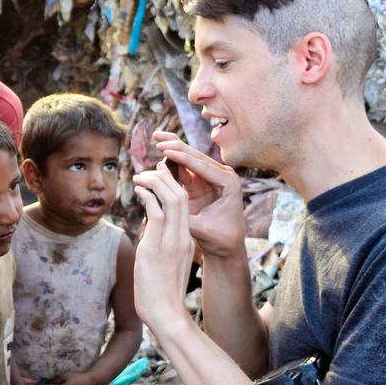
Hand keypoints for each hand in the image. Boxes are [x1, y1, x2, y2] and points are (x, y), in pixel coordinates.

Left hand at [132, 165, 196, 335]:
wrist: (167, 316)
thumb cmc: (161, 293)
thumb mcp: (164, 262)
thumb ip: (160, 242)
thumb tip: (149, 227)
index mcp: (185, 241)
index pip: (184, 204)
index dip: (173, 185)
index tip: (160, 176)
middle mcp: (181, 237)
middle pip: (182, 195)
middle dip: (166, 177)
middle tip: (150, 170)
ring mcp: (171, 242)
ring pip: (172, 199)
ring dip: (155, 182)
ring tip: (141, 176)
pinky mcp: (157, 248)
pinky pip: (156, 213)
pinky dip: (147, 196)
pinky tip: (138, 191)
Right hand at [152, 132, 244, 258]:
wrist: (226, 246)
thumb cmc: (219, 239)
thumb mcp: (200, 229)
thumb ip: (181, 215)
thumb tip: (161, 203)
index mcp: (229, 184)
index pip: (203, 166)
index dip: (182, 158)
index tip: (164, 151)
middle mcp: (223, 175)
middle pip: (196, 156)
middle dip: (176, 146)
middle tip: (157, 139)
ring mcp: (211, 177)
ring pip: (190, 157)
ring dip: (173, 148)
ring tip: (156, 138)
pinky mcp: (201, 181)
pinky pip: (184, 166)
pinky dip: (172, 159)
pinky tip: (159, 151)